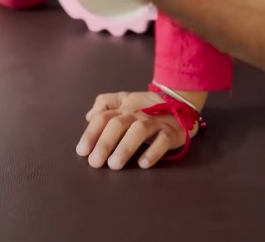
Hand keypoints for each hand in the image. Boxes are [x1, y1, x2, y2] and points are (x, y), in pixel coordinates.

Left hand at [76, 90, 198, 169]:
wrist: (182, 102)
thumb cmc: (148, 106)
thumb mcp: (127, 100)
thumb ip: (106, 103)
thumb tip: (89, 116)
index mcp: (124, 108)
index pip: (104, 117)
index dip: (91, 133)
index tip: (82, 151)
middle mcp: (137, 113)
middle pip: (118, 124)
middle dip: (104, 143)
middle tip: (95, 163)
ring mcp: (155, 122)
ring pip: (139, 130)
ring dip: (125, 147)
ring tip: (114, 165)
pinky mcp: (171, 132)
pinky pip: (162, 140)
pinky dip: (153, 151)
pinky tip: (143, 163)